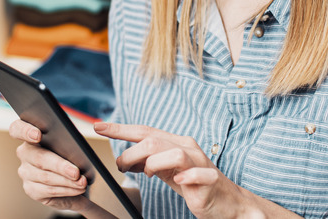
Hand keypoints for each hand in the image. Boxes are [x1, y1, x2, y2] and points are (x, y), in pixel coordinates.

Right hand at [9, 119, 114, 216]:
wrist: (74, 176)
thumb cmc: (72, 153)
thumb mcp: (73, 142)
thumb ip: (71, 140)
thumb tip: (82, 141)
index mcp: (30, 133)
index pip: (18, 128)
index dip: (25, 131)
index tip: (38, 135)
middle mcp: (24, 153)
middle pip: (39, 157)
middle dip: (60, 166)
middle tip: (76, 172)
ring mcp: (25, 172)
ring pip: (46, 177)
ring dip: (68, 181)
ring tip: (82, 182)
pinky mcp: (31, 189)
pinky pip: (49, 190)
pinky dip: (67, 190)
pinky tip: (77, 189)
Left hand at [94, 122, 250, 218]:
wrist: (227, 201)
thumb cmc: (194, 185)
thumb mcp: (166, 172)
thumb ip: (148, 163)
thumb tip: (125, 160)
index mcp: (175, 143)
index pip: (145, 131)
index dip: (121, 129)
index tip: (99, 126)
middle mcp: (188, 147)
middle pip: (153, 141)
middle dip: (131, 155)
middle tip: (123, 169)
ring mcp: (200, 163)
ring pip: (173, 153)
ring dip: (153, 164)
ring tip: (148, 175)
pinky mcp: (210, 180)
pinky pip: (197, 174)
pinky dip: (185, 176)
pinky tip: (178, 182)